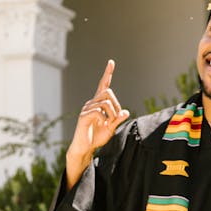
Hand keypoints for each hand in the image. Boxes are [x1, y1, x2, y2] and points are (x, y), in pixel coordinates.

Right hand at [66, 59, 129, 186]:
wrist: (85, 148)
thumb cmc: (97, 137)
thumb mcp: (111, 128)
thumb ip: (118, 120)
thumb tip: (126, 112)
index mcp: (98, 103)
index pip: (103, 85)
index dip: (107, 74)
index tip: (111, 62)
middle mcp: (91, 103)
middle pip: (108, 92)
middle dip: (116, 104)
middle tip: (116, 118)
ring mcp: (86, 108)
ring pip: (105, 102)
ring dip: (112, 114)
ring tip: (109, 124)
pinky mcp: (84, 116)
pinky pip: (98, 111)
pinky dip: (105, 119)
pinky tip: (102, 125)